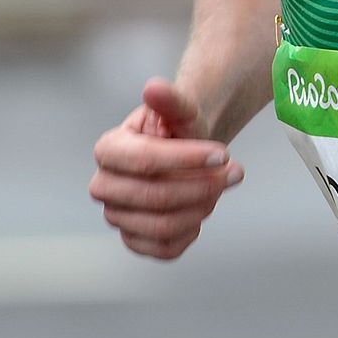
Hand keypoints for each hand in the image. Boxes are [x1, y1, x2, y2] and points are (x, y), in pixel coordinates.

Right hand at [89, 78, 242, 259]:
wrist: (184, 153)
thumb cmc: (179, 131)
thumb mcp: (182, 110)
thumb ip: (171, 100)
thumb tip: (153, 88)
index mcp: (108, 149)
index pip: (145, 160)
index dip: (188, 159)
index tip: (224, 153)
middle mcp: (104, 186)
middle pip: (156, 197)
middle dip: (203, 186)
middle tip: (234, 172)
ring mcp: (116, 216)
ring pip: (162, 226)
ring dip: (202, 208)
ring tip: (219, 187)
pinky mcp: (133, 240)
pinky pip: (164, 249)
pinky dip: (191, 232)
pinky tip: (202, 209)